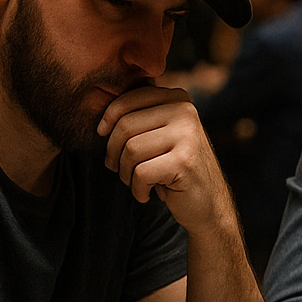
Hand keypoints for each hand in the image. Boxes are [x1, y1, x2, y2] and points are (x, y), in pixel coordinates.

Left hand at [98, 85, 236, 234]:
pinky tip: (149, 193)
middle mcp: (186, 112)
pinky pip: (141, 172)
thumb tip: (94, 100)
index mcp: (178, 99)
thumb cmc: (174, 167)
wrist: (207, 202)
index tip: (103, 136)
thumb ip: (140, 114)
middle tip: (119, 168)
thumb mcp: (159, 133)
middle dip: (114, 153)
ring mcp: (188, 135)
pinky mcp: (185, 161)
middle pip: (125, 126)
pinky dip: (138, 189)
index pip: (127, 100)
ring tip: (137, 182)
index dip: (107, 120)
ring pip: (131, 150)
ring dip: (125, 173)